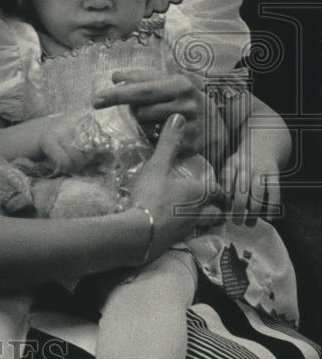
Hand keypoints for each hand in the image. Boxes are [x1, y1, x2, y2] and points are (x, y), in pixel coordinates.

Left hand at [93, 70, 221, 158]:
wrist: (216, 125)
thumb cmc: (186, 99)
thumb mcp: (170, 82)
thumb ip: (143, 78)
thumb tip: (116, 77)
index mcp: (181, 84)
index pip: (142, 90)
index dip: (118, 94)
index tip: (96, 99)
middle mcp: (186, 104)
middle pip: (140, 109)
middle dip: (127, 106)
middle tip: (111, 103)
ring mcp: (188, 126)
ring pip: (145, 126)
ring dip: (140, 123)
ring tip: (154, 118)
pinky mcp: (188, 145)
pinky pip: (154, 142)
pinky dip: (150, 136)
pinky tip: (159, 131)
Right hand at [130, 114, 222, 254]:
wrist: (138, 232)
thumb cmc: (151, 196)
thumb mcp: (157, 165)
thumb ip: (169, 143)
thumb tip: (179, 116)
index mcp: (199, 194)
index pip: (219, 192)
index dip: (220, 189)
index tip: (219, 187)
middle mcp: (199, 213)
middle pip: (217, 213)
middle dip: (218, 208)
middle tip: (213, 204)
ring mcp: (187, 230)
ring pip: (204, 225)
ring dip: (204, 221)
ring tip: (196, 216)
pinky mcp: (174, 242)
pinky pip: (187, 235)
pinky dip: (185, 230)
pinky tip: (175, 227)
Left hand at [221, 147, 281, 223]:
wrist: (262, 146)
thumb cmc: (240, 164)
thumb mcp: (228, 167)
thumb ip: (222, 182)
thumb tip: (214, 204)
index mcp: (231, 165)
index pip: (226, 182)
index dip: (225, 198)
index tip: (223, 212)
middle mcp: (245, 166)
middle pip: (241, 190)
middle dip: (238, 209)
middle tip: (236, 223)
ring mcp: (261, 170)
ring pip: (257, 193)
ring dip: (254, 211)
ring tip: (249, 224)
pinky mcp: (274, 173)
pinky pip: (274, 191)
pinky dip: (272, 206)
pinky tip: (269, 218)